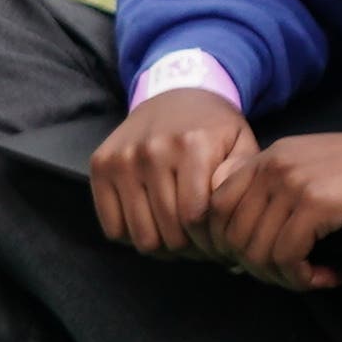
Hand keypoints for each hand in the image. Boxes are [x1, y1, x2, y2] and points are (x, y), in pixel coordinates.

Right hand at [86, 85, 251, 254]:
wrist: (174, 93)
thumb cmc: (212, 128)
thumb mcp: (241, 144)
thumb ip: (241, 180)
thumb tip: (229, 215)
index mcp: (192, 146)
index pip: (195, 218)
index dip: (208, 242)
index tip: (217, 245)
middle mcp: (152, 150)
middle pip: (168, 231)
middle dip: (188, 249)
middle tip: (197, 246)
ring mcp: (122, 158)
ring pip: (140, 234)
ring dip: (160, 246)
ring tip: (174, 237)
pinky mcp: (100, 164)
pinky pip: (111, 226)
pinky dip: (130, 235)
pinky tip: (149, 223)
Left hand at [204, 127, 341, 280]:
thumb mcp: (314, 174)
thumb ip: (278, 195)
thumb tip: (245, 245)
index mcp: (267, 157)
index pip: (216, 207)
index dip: (229, 244)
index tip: (262, 264)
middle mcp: (273, 164)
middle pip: (232, 234)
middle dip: (259, 268)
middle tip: (295, 277)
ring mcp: (292, 181)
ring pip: (258, 250)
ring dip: (285, 277)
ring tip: (316, 278)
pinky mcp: (316, 202)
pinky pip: (288, 256)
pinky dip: (306, 277)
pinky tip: (333, 275)